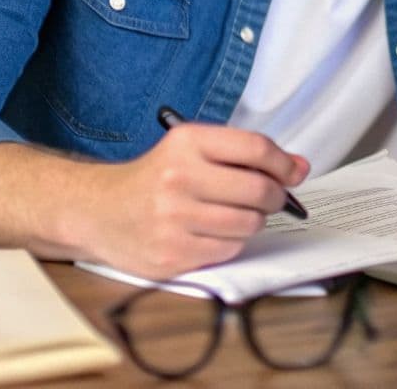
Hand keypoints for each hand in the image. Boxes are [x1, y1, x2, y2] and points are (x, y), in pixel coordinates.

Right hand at [73, 124, 308, 279]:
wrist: (98, 211)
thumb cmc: (155, 178)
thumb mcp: (192, 150)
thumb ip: (245, 154)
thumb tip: (298, 167)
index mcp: (187, 143)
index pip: (256, 148)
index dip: (284, 163)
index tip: (293, 172)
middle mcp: (178, 178)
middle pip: (259, 189)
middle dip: (274, 196)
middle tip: (269, 197)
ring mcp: (173, 219)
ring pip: (249, 224)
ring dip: (253, 221)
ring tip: (234, 213)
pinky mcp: (172, 254)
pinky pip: (229, 249)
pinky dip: (231, 242)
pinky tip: (212, 232)